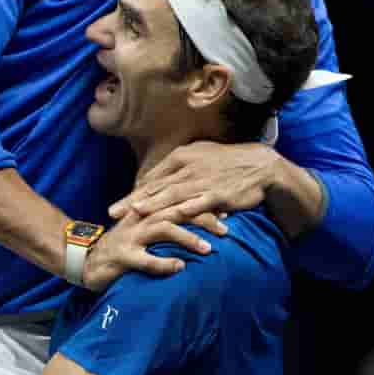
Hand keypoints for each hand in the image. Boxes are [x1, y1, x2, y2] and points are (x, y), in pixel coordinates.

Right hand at [81, 207, 227, 291]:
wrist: (85, 260)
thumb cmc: (122, 246)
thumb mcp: (143, 230)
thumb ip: (166, 222)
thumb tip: (200, 222)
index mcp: (145, 211)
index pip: (177, 201)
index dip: (202, 205)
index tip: (227, 212)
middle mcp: (138, 219)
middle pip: (174, 210)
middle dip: (202, 218)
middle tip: (226, 230)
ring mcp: (129, 237)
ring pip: (162, 229)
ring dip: (187, 238)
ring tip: (207, 249)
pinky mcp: (121, 257)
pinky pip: (145, 259)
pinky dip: (164, 263)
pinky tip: (180, 268)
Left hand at [108, 141, 278, 228]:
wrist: (260, 165)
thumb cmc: (225, 162)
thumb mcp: (197, 157)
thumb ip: (175, 170)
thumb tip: (152, 182)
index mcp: (181, 158)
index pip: (151, 179)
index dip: (133, 194)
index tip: (116, 207)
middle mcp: (188, 168)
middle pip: (156, 188)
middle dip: (133, 201)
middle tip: (113, 213)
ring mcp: (203, 181)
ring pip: (173, 195)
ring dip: (153, 205)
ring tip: (135, 213)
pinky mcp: (219, 194)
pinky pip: (200, 203)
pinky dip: (187, 210)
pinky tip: (173, 217)